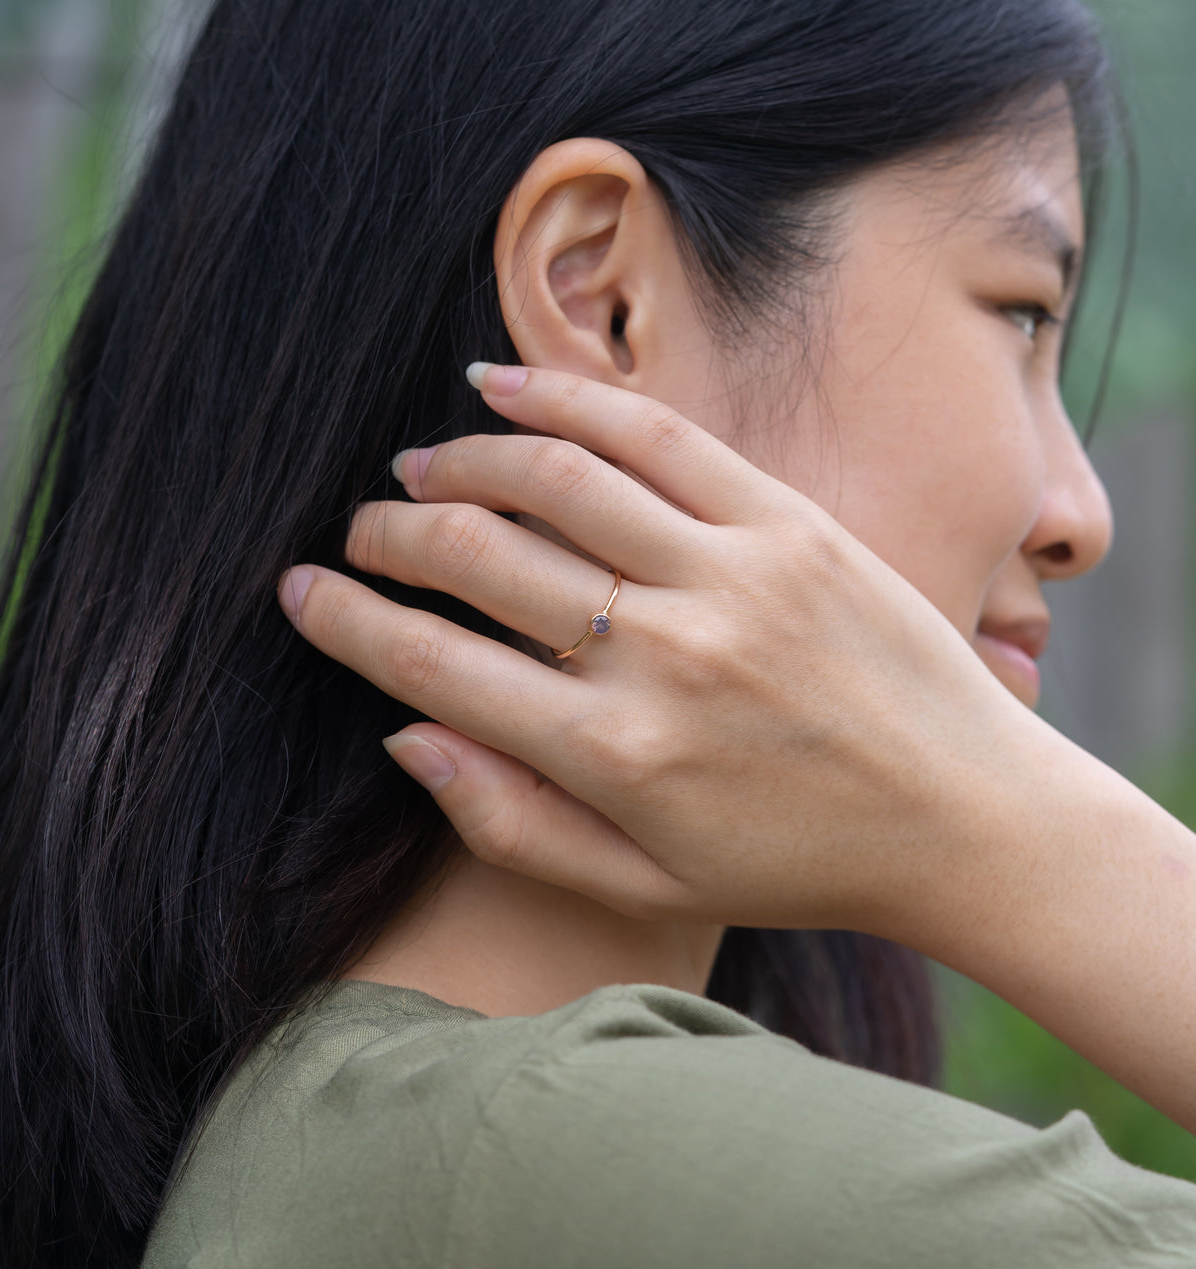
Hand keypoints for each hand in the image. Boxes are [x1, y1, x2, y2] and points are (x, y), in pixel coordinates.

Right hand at [277, 364, 1036, 944]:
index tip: (300, 591)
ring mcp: (728, 575)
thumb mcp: (646, 881)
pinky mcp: (787, 522)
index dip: (344, 619)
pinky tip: (504, 387)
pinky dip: (565, 399)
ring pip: (552, 477)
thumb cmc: (800, 860)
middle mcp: (659, 655)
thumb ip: (511, 819)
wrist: (967, 819)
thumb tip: (401, 732)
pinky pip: (655, 434)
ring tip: (422, 461)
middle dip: (390, 532)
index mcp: (612, 755)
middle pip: (474, 556)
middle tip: (364, 529)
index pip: (430, 662)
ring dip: (461, 458)